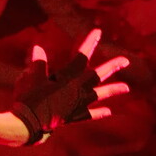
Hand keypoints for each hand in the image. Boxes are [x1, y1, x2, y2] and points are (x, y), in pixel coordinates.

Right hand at [9, 28, 129, 145]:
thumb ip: (38, 63)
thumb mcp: (31, 76)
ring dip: (113, 90)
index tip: (98, 32)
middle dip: (112, 66)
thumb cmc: (28, 97)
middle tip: (125, 61)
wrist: (28, 123)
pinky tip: (109, 111)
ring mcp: (77, 104)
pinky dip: (99, 113)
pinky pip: (90, 114)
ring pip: (99, 95)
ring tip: (127, 88)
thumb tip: (38, 48)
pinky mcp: (73, 117)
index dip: (90, 43)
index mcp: (68, 77)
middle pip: (98, 75)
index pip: (81, 56)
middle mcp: (77, 90)